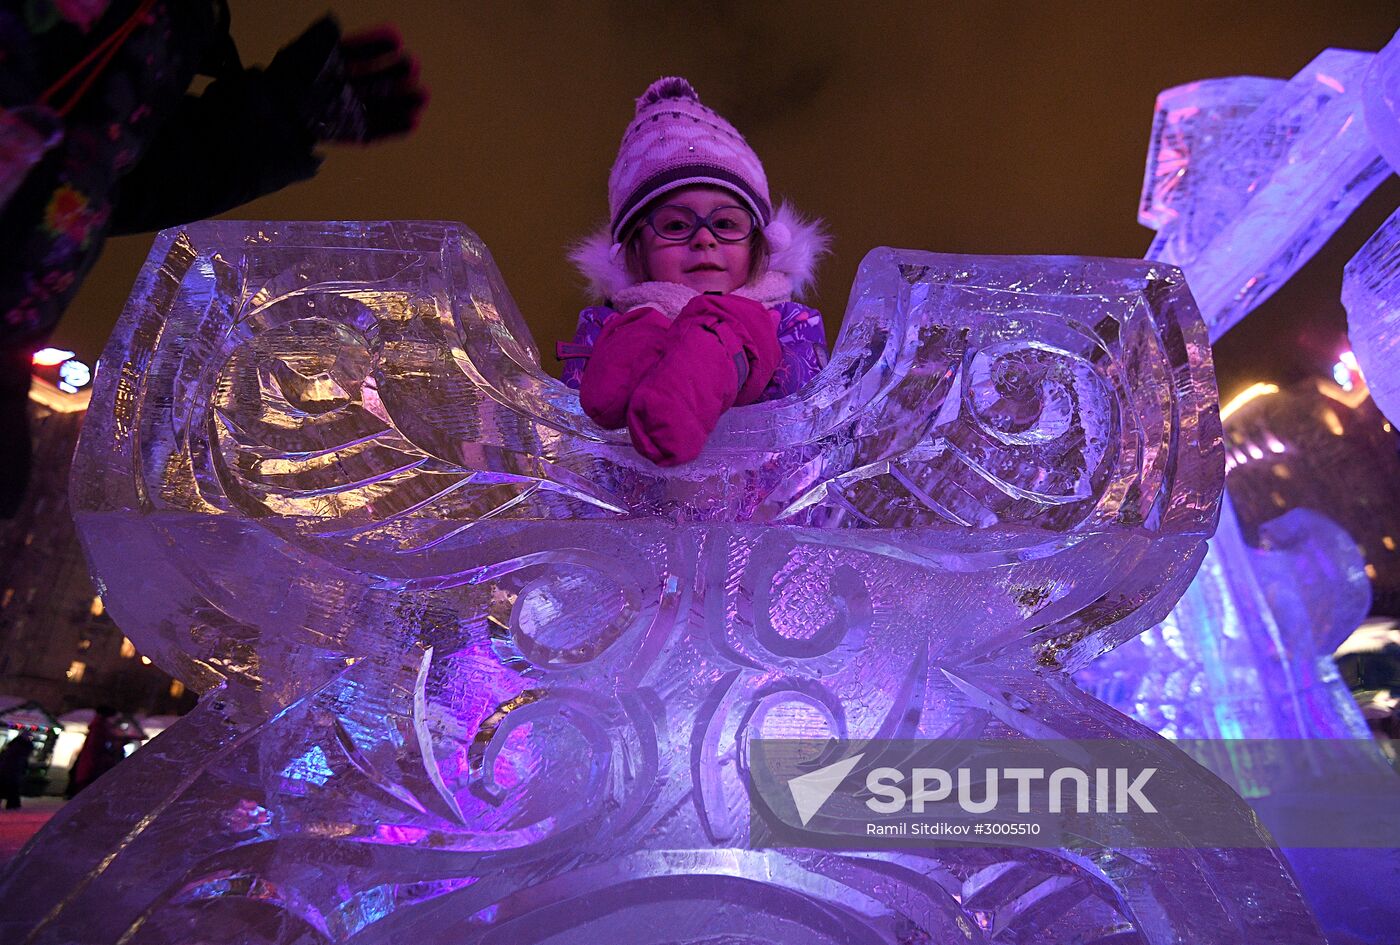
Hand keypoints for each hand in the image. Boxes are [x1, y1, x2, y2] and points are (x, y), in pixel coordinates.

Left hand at [270, 17, 427, 144]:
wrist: (282, 112)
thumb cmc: (294, 78)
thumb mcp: (307, 50)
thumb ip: (323, 35)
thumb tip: (334, 20)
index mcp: (335, 67)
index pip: (361, 53)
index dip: (377, 45)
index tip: (396, 37)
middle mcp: (346, 88)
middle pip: (378, 81)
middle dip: (398, 74)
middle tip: (414, 65)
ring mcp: (351, 111)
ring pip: (384, 106)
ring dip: (405, 102)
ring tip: (423, 96)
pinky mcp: (353, 133)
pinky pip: (378, 132)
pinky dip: (396, 129)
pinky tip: (413, 122)